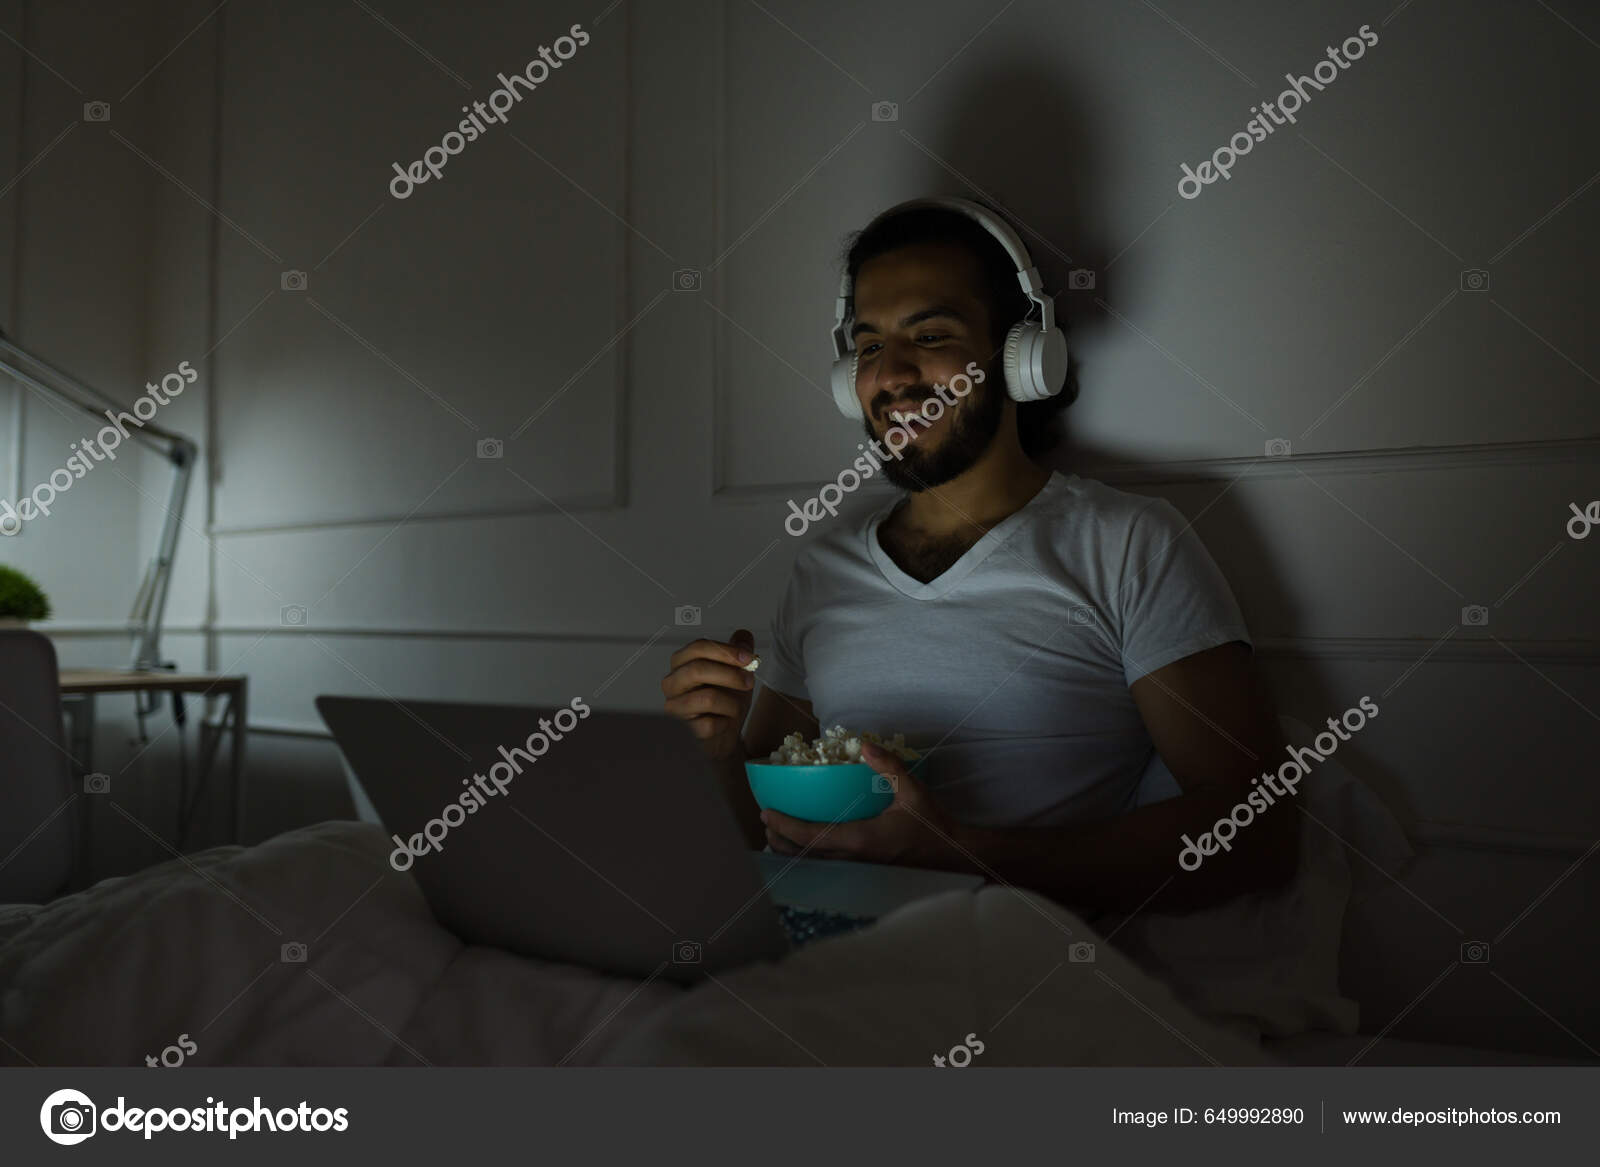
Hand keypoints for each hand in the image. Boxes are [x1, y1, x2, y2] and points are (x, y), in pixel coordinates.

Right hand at [661, 628, 759, 760]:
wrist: (724, 735)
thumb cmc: (725, 702)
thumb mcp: (736, 673)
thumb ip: (739, 652)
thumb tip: (744, 635)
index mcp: (682, 663)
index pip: (699, 647)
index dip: (726, 650)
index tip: (748, 657)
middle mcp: (672, 683)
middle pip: (697, 669)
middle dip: (730, 675)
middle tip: (749, 682)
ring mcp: (674, 707)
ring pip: (706, 698)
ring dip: (731, 703)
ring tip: (735, 707)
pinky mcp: (682, 730)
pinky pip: (709, 724)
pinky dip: (724, 723)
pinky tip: (724, 723)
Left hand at [762, 741, 962, 867]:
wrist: (953, 855)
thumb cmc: (933, 824)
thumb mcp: (913, 791)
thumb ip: (889, 766)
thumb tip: (865, 744)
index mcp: (861, 840)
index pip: (812, 836)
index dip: (785, 826)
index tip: (767, 813)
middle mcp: (855, 860)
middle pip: (805, 856)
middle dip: (780, 841)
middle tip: (766, 822)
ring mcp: (860, 870)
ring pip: (814, 865)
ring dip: (792, 852)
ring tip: (776, 835)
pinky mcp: (865, 872)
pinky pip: (828, 867)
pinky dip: (810, 857)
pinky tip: (805, 847)